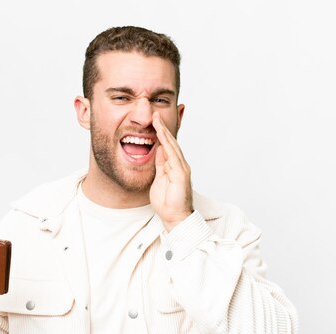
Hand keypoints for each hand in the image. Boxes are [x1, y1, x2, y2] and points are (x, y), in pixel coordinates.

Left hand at [150, 111, 192, 230]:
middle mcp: (179, 165)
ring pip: (172, 146)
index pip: (167, 146)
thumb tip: (157, 150)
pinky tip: (162, 136)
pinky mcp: (181, 174)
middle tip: (154, 114)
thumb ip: (160, 165)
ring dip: (164, 133)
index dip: (161, 133)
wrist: (175, 217)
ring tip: (156, 120)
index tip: (153, 122)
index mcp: (173, 166)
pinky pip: (173, 156)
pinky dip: (167, 145)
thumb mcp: (159, 179)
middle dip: (163, 128)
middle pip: (171, 142)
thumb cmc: (167, 202)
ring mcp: (181, 169)